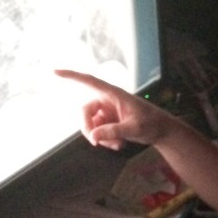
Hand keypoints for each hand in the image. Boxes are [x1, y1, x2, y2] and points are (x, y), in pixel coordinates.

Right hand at [55, 69, 170, 150]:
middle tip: (95, 143)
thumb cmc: (152, 124)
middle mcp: (108, 100)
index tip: (55, 71)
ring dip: (100, 137)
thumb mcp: (134, 128)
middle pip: (86, 111)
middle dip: (88, 128)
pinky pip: (98, 131)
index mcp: (114, 94)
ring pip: (91, 124)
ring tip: (117, 145)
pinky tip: (118, 145)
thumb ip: (114, 131)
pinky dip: (105, 139)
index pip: (90, 82)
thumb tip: (92, 136)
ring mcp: (108, 111)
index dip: (72, 76)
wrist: (162, 132)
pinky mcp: (109, 121)